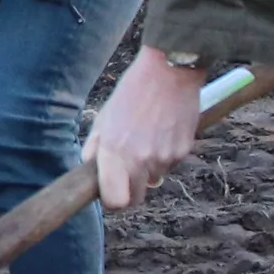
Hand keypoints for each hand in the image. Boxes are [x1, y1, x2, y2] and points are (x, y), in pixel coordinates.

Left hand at [87, 47, 207, 210]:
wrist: (169, 72)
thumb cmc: (132, 92)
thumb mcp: (104, 118)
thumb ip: (94, 149)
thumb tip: (90, 169)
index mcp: (116, 153)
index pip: (115, 202)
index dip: (112, 199)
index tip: (110, 189)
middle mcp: (141, 160)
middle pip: (136, 198)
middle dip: (130, 188)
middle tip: (127, 168)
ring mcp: (165, 158)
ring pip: (154, 180)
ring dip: (148, 169)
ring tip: (146, 138)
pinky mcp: (183, 151)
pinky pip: (170, 165)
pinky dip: (165, 155)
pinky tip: (161, 132)